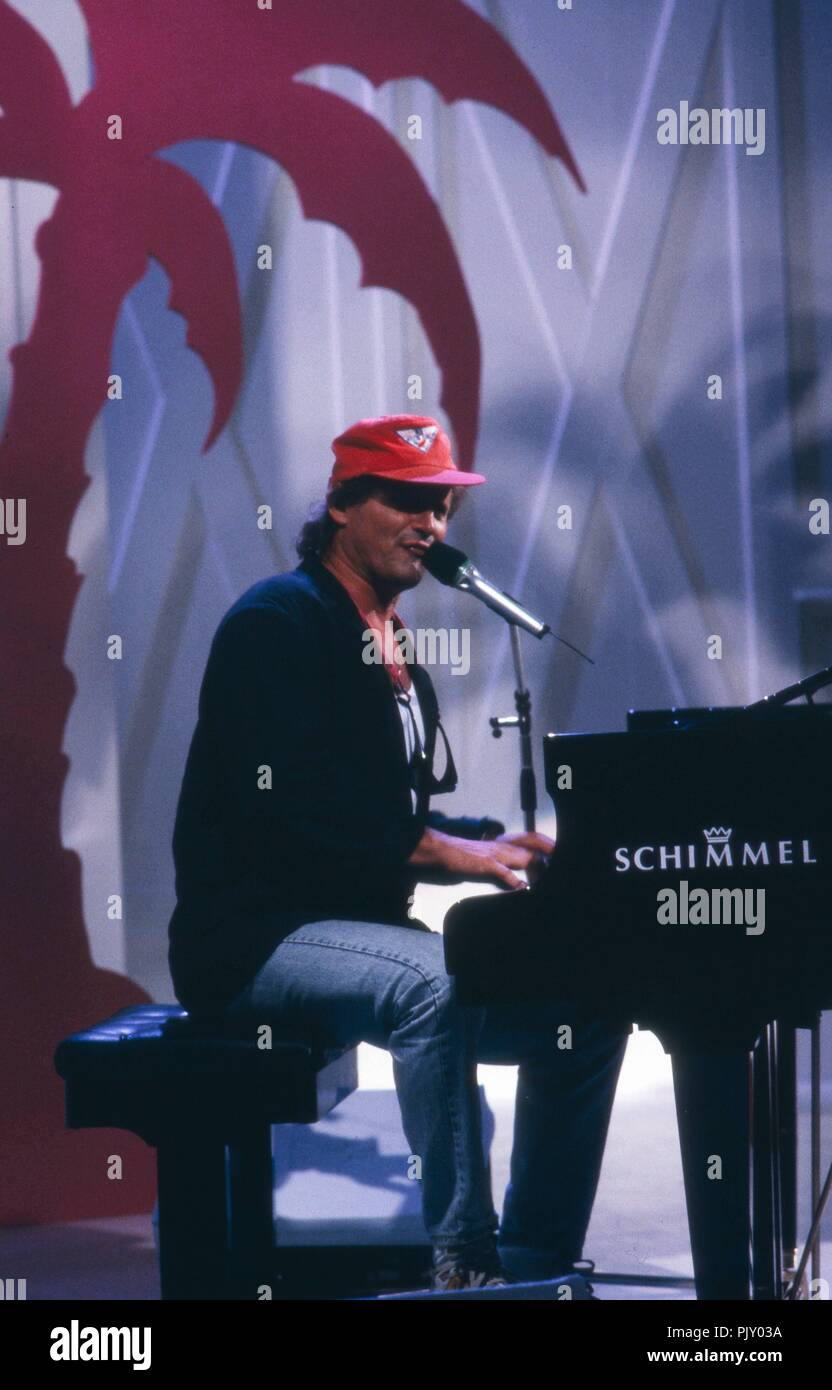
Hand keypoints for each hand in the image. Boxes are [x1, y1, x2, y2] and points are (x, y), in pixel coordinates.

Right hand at [409, 827, 552, 890]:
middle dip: (548, 850)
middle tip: (560, 859)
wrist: (441, 850)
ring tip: (548, 876)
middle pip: (532, 844)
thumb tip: (512, 876)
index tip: (556, 853)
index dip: (545, 844)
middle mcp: (502, 845)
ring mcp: (495, 854)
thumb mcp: (483, 857)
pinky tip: (523, 888)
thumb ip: (499, 864)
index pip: (529, 839)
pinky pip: (504, 872)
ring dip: (537, 866)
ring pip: (523, 857)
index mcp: (502, 843)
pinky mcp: (486, 864)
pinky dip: (515, 881)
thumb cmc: (459, 856)